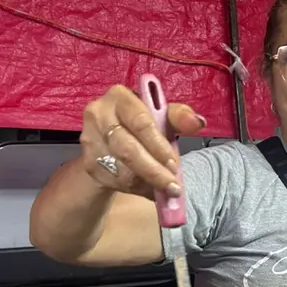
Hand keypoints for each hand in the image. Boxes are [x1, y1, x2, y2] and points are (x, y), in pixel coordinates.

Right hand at [79, 84, 205, 198]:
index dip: (158, 146)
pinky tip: (149, 189)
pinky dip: (137, 189)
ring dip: (147, 183)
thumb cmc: (140, 124)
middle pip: (128, 149)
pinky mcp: (88, 163)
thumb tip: (198, 122)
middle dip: (154, 171)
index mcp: (119, 97)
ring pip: (122, 170)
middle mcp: (99, 115)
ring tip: (165, 189)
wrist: (110, 140)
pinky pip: (116, 182)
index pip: (140, 123)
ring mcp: (90, 140)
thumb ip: (179, 116)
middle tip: (173, 186)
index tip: (174, 163)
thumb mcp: (161, 116)